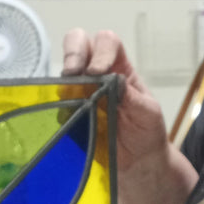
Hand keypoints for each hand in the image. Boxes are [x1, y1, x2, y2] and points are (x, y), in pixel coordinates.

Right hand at [62, 28, 167, 170]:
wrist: (137, 161)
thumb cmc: (146, 130)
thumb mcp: (147, 112)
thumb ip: (132, 96)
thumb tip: (114, 81)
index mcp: (119, 67)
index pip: (107, 42)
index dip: (101, 51)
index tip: (98, 71)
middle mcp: (96, 73)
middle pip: (78, 42)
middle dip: (73, 52)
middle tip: (73, 72)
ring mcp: (79, 91)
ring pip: (63, 71)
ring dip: (66, 81)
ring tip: (72, 99)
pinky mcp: (68, 112)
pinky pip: (56, 102)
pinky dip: (59, 106)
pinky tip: (70, 118)